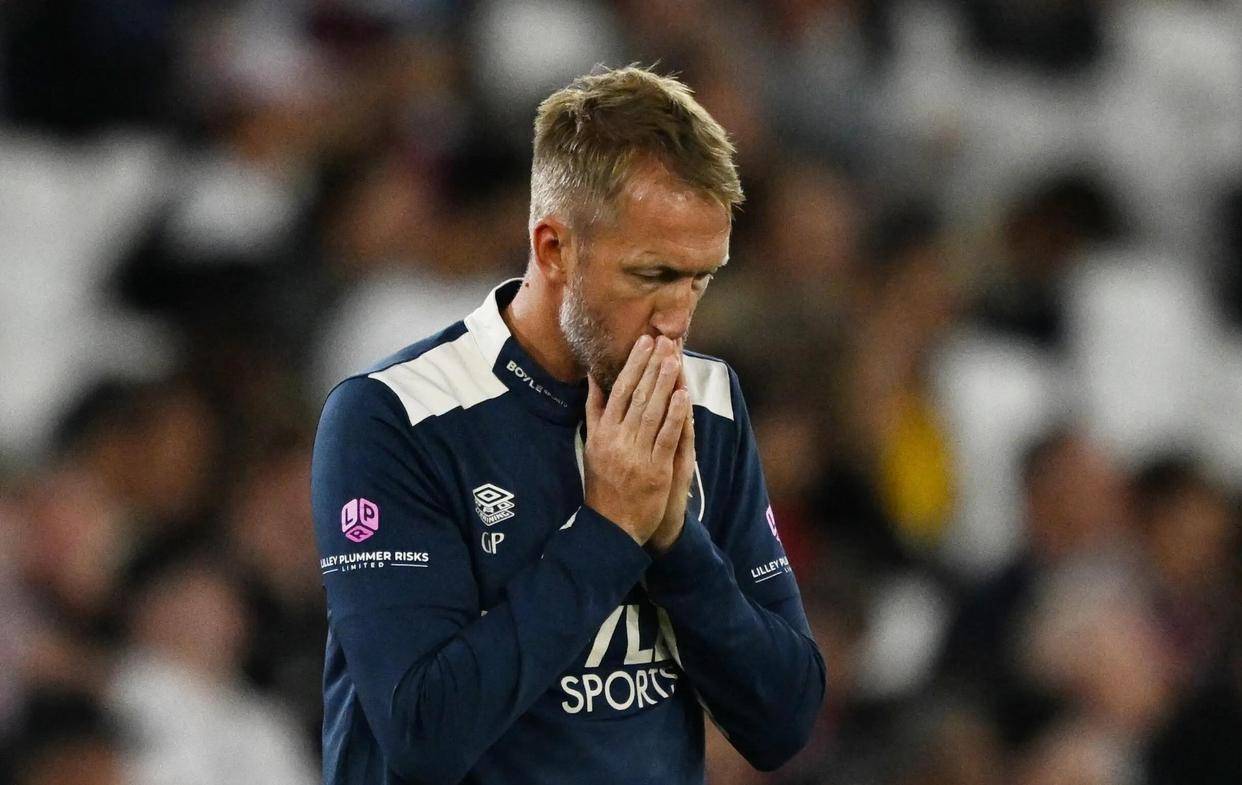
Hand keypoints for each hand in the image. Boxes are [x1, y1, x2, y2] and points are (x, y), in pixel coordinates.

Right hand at [584, 335, 690, 544]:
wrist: (611, 526)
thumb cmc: (602, 484)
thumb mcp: (591, 445)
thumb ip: (595, 411)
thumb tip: (596, 377)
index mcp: (601, 433)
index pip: (619, 390)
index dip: (633, 365)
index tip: (644, 342)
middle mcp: (616, 440)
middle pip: (637, 396)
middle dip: (652, 366)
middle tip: (664, 341)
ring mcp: (636, 455)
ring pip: (651, 412)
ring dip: (664, 384)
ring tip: (674, 359)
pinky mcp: (654, 470)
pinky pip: (665, 438)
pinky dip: (674, 416)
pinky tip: (682, 396)